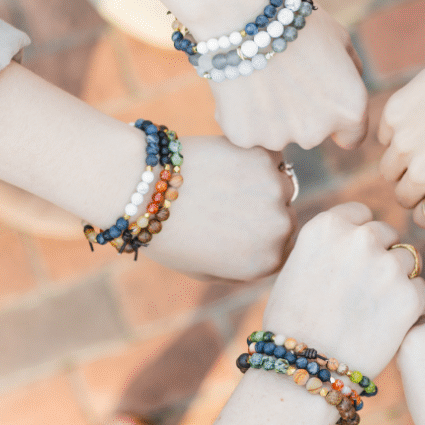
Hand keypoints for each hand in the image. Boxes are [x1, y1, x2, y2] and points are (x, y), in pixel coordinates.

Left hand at [143, 136, 292, 280]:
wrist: (139, 190)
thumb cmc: (164, 233)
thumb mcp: (204, 269)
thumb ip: (242, 268)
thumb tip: (269, 255)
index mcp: (267, 262)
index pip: (283, 247)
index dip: (260, 235)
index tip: (236, 225)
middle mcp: (279, 229)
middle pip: (285, 216)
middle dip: (263, 209)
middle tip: (224, 201)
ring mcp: (275, 191)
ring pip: (281, 184)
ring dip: (262, 181)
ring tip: (220, 180)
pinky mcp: (264, 157)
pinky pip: (270, 156)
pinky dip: (252, 155)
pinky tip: (222, 160)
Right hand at [209, 11, 367, 150]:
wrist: (244, 16)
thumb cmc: (297, 23)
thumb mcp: (341, 41)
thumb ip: (351, 72)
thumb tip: (352, 86)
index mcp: (350, 111)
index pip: (352, 137)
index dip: (338, 121)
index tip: (322, 103)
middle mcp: (317, 133)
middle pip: (313, 134)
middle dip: (303, 115)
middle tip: (285, 80)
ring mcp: (278, 138)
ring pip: (278, 134)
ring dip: (272, 116)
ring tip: (261, 80)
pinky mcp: (243, 137)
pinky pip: (247, 131)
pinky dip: (243, 116)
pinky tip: (239, 88)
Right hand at [261, 203, 424, 377]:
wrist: (304, 369)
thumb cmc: (294, 322)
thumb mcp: (301, 266)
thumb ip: (334, 245)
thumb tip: (361, 234)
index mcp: (328, 226)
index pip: (361, 214)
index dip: (358, 238)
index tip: (350, 261)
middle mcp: (360, 239)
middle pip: (387, 234)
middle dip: (380, 255)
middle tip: (361, 290)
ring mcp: (388, 266)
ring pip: (408, 259)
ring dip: (396, 278)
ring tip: (369, 308)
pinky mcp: (410, 296)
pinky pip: (420, 288)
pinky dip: (408, 304)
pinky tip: (383, 323)